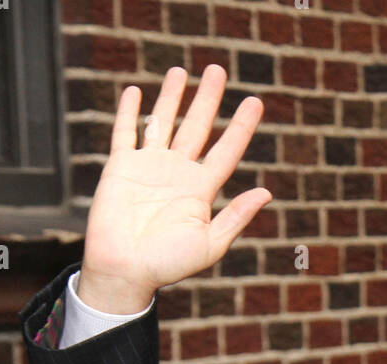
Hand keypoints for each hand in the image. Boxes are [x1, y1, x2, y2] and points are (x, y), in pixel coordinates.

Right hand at [78, 65, 271, 312]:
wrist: (125, 271)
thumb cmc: (168, 265)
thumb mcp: (210, 244)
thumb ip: (236, 217)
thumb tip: (266, 192)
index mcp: (201, 190)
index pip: (226, 151)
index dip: (241, 126)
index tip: (255, 102)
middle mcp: (177, 174)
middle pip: (197, 127)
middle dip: (207, 99)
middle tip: (217, 70)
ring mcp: (148, 168)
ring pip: (163, 123)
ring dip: (172, 98)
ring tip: (181, 72)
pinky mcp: (121, 167)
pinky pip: (125, 133)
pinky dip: (129, 112)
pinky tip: (136, 92)